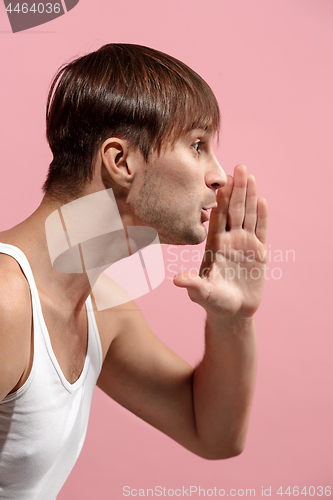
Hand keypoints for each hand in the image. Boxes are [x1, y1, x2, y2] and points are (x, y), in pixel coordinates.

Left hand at [174, 165, 267, 317]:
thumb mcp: (202, 293)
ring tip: (250, 176)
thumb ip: (193, 285)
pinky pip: (261, 231)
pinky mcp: (258, 252)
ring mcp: (244, 244)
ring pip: (248, 216)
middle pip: (234, 210)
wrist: (233, 312)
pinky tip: (262, 201)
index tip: (221, 181)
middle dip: (237, 189)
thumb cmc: (213, 302)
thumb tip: (177, 280)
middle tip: (239, 167)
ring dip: (250, 196)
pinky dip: (262, 217)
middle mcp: (229, 240)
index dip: (221, 199)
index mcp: (215, 245)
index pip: (218, 217)